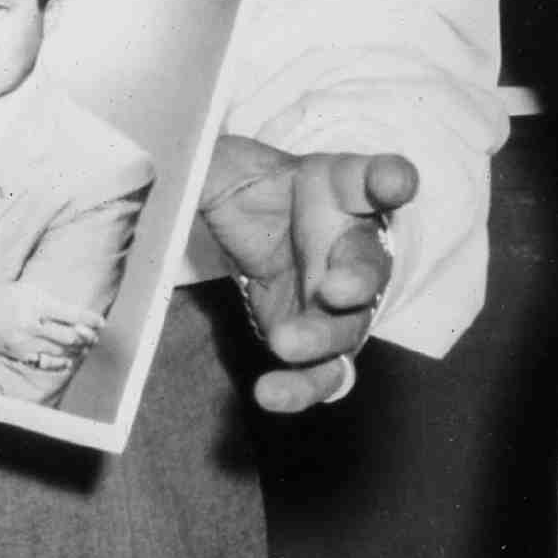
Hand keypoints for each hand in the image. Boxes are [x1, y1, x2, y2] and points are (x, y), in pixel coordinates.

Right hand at [0, 281, 104, 374]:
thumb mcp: (25, 289)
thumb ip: (48, 301)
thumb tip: (75, 314)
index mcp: (34, 302)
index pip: (71, 314)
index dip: (90, 320)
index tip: (101, 323)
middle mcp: (29, 322)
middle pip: (70, 336)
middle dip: (87, 338)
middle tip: (94, 337)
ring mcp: (22, 340)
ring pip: (59, 351)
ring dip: (75, 350)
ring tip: (84, 347)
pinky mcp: (15, 353)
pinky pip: (43, 361)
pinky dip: (58, 361)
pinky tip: (67, 359)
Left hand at [191, 137, 416, 415]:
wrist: (255, 227)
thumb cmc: (254, 189)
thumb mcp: (226, 165)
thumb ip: (204, 164)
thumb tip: (162, 164)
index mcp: (338, 190)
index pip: (370, 178)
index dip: (387, 179)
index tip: (394, 181)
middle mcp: (351, 246)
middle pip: (368, 265)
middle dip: (357, 280)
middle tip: (332, 289)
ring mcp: (338, 301)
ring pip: (350, 326)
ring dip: (325, 337)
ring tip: (286, 344)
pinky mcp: (317, 343)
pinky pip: (323, 372)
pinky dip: (304, 388)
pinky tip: (271, 394)